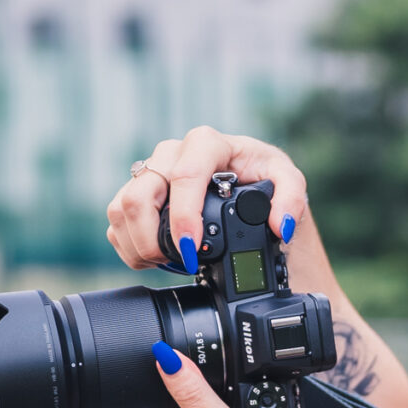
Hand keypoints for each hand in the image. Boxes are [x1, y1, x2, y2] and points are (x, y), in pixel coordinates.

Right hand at [107, 126, 309, 274]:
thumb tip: (281, 225)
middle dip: (153, 238)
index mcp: (207, 144)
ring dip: (139, 244)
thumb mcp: (287, 181)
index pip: (185, 173)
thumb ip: (291, 198)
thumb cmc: (262, 179)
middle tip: (179, 262)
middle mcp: (172, 154)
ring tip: (167, 262)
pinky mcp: (137, 193)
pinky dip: (129, 247)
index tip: (191, 248)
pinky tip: (154, 258)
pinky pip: (117, 222)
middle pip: (141, 194)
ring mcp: (151, 173)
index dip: (184, 215)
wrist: (243, 186)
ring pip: (122, 208)